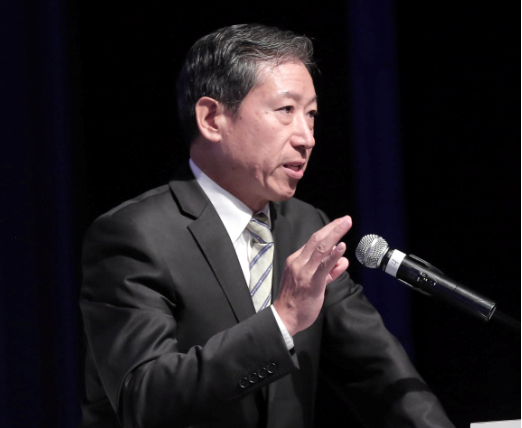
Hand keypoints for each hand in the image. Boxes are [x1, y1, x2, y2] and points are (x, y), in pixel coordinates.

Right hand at [273, 216, 351, 335]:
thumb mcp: (312, 281)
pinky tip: (342, 247)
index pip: (313, 241)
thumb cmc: (297, 300)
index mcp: (296, 259)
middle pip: (317, 239)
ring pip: (321, 248)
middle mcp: (299, 262)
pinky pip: (324, 266)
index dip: (328, 230)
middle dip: (333, 227)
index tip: (339, 223)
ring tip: (346, 224)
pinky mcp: (312, 282)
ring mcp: (304, 271)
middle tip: (346, 219)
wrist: (285, 317)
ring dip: (335, 234)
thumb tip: (343, 261)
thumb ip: (329, 271)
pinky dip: (334, 255)